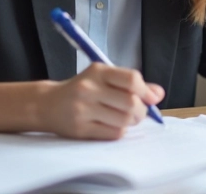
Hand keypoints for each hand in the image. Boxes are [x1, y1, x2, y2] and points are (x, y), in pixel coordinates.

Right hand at [40, 63, 164, 139]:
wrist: (47, 104)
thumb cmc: (81, 90)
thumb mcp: (103, 78)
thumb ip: (131, 84)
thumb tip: (158, 93)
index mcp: (98, 72)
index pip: (131, 79)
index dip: (146, 91)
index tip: (151, 98)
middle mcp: (89, 88)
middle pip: (131, 103)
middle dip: (141, 111)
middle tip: (139, 112)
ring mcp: (83, 109)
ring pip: (124, 120)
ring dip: (132, 122)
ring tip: (126, 119)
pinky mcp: (80, 129)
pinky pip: (113, 133)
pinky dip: (119, 131)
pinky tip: (112, 125)